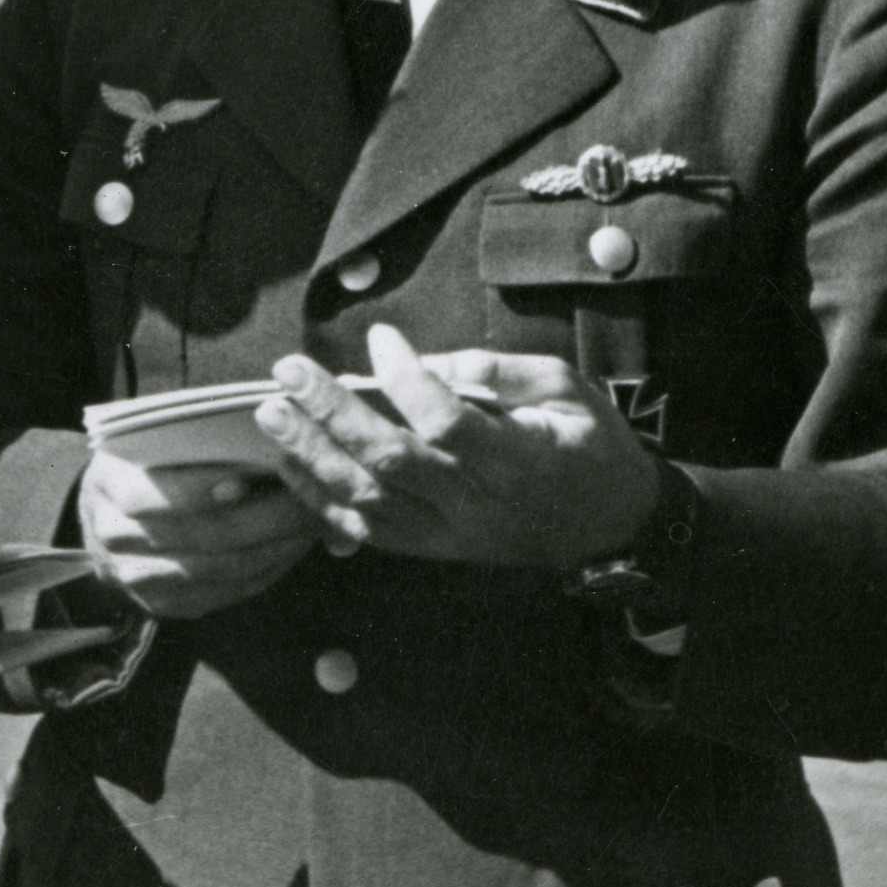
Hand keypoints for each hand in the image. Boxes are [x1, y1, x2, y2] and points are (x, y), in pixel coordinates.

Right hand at [76, 445, 320, 620]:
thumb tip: (267, 432)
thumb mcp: (146, 442)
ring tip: (316, 517)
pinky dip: (273, 567)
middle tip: (314, 493)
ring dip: (282, 544)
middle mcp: (118, 540)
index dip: (208, 488)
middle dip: (270, 515)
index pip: (159, 493)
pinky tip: (296, 543)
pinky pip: (233, 591)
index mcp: (109, 487)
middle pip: (205, 535)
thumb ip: (190, 439)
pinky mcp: (169, 606)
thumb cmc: (139, 468)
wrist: (102, 526)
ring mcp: (143, 580)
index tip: (257, 472)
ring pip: (227, 569)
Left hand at [257, 321, 660, 570]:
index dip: (405, 378)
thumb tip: (428, 359)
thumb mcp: (566, 387)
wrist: (610, 525)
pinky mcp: (435, 549)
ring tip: (275, 414)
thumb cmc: (589, 443)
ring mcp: (452, 534)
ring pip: (369, 500)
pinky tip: (293, 467)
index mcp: (518, 460)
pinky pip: (369, 532)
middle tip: (288, 371)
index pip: (446, 421)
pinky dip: (324, 502)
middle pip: (392, 460)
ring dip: (314, 456)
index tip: (380, 337)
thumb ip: (498, 371)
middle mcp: (478, 504)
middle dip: (331, 413)